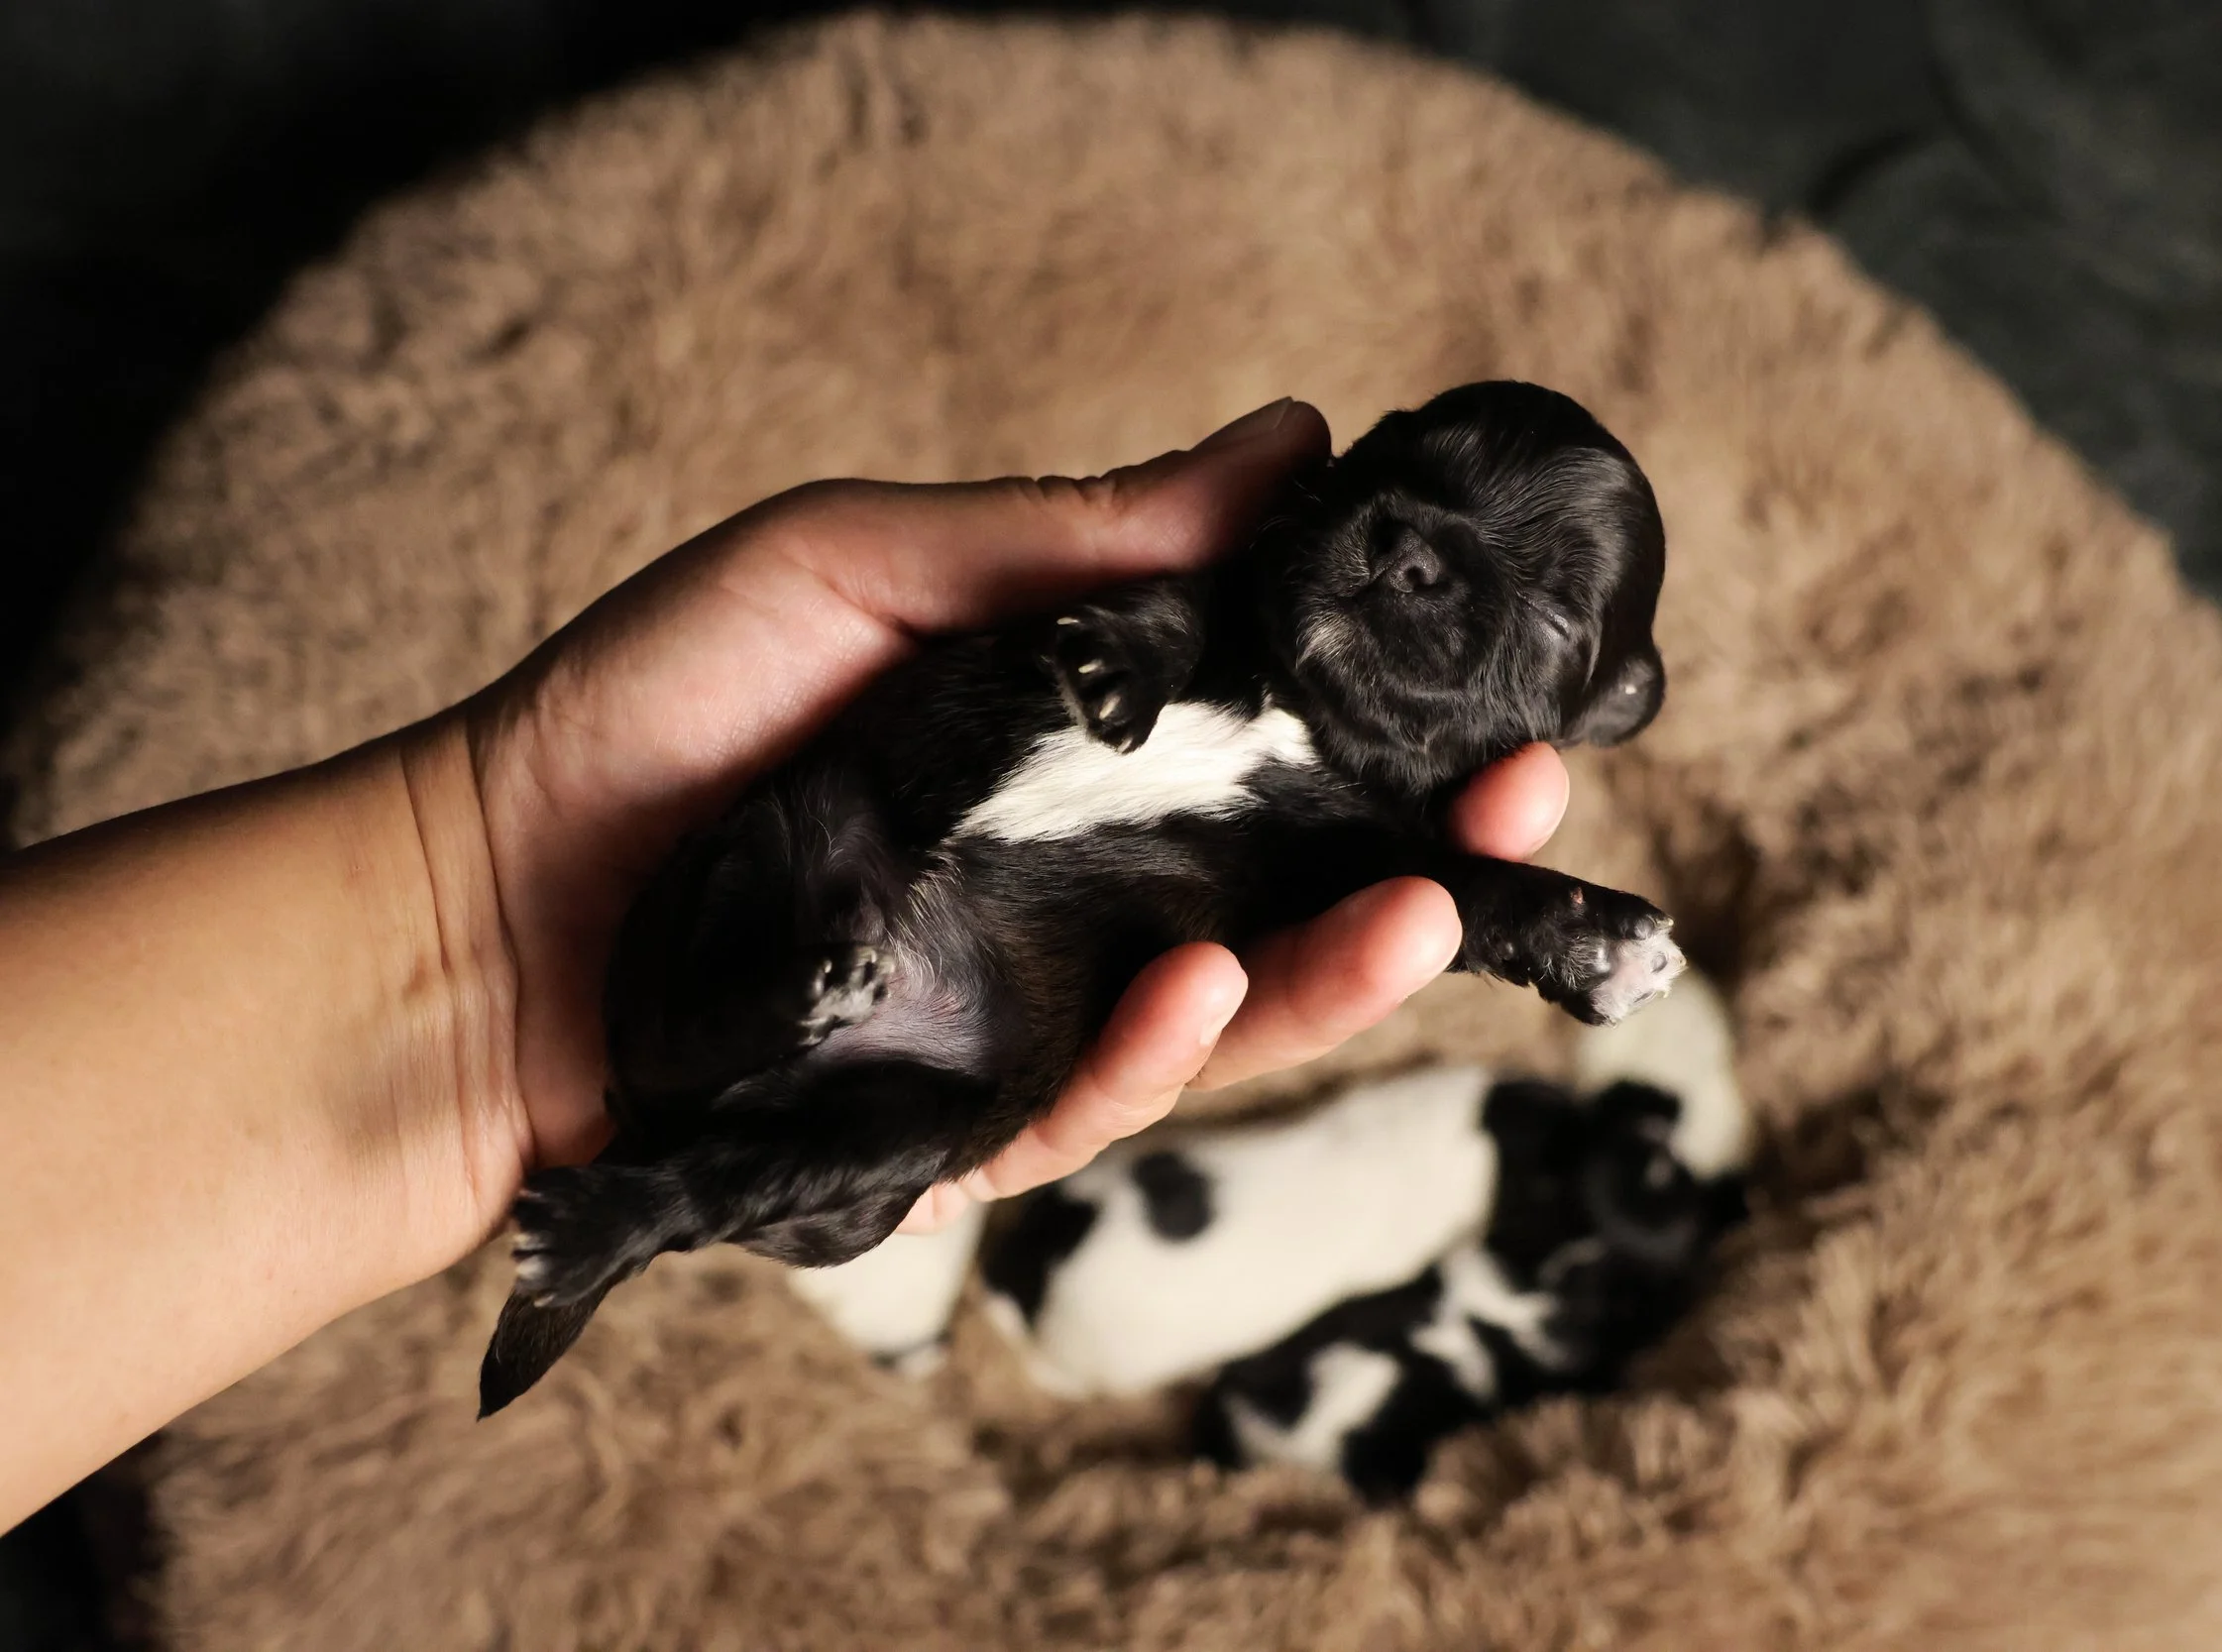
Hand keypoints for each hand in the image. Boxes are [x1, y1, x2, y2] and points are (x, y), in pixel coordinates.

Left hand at [407, 399, 1570, 1243]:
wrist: (484, 894)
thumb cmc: (661, 708)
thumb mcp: (870, 564)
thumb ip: (1079, 533)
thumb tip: (1293, 441)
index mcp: (1090, 761)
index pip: (1291, 751)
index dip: (1409, 729)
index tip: (1509, 690)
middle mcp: (1092, 893)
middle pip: (1303, 894)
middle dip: (1434, 858)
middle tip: (1526, 803)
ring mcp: (1040, 1012)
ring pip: (1233, 1018)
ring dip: (1341, 972)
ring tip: (1429, 910)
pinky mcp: (967, 1122)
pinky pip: (1092, 1104)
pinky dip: (1158, 1052)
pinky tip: (1208, 988)